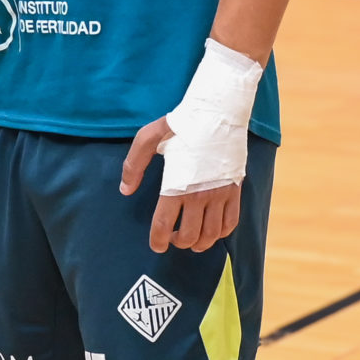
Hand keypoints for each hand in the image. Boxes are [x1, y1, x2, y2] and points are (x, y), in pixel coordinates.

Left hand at [121, 117, 242, 252]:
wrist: (217, 114)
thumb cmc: (180, 125)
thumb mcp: (147, 139)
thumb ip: (133, 166)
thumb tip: (125, 190)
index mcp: (176, 185)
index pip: (164, 223)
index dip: (158, 239)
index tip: (156, 246)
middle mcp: (200, 195)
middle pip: (190, 234)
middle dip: (178, 242)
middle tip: (171, 239)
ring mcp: (221, 194)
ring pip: (212, 234)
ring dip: (200, 243)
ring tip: (190, 241)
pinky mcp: (235, 190)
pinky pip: (231, 222)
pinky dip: (221, 234)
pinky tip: (212, 231)